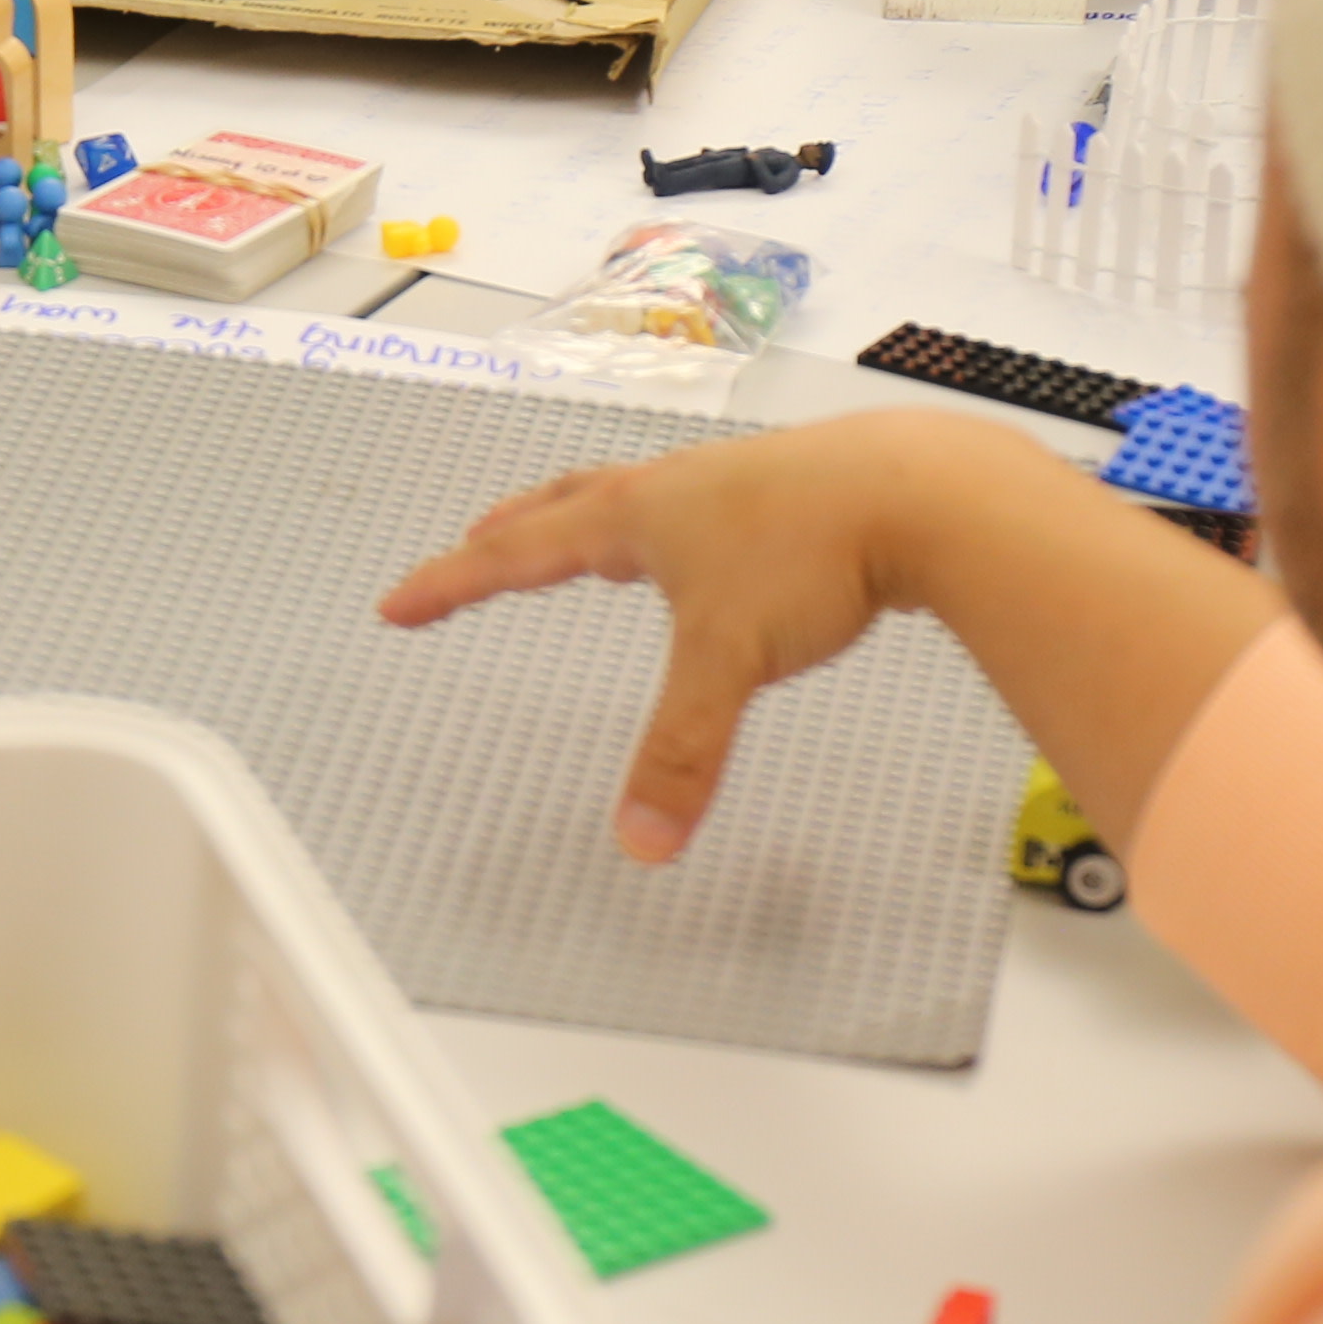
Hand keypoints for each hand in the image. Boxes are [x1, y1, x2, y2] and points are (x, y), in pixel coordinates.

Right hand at [380, 413, 1024, 861]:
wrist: (921, 489)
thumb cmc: (818, 551)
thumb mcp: (731, 662)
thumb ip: (682, 754)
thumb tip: (640, 842)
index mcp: (638, 518)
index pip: (518, 553)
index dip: (452, 581)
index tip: (401, 601)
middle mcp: (676, 488)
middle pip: (568, 502)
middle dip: (512, 530)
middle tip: (475, 541)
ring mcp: (733, 481)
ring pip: (641, 494)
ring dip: (596, 516)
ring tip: (589, 537)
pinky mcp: (790, 489)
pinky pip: (708, 505)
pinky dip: (679, 524)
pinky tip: (715, 546)